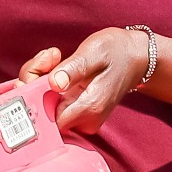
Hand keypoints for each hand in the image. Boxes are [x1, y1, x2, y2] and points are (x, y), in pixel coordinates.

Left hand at [23, 26, 153, 133]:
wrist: (136, 58)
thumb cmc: (116, 51)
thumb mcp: (95, 52)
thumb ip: (74, 69)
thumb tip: (53, 84)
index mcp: (90, 107)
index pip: (47, 115)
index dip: (36, 91)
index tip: (44, 64)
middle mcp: (85, 120)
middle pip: (43, 112)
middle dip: (35, 82)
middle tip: (49, 56)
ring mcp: (82, 119)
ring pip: (45, 108)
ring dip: (40, 82)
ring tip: (54, 57)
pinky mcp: (78, 114)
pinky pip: (53, 104)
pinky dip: (47, 85)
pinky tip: (56, 66)